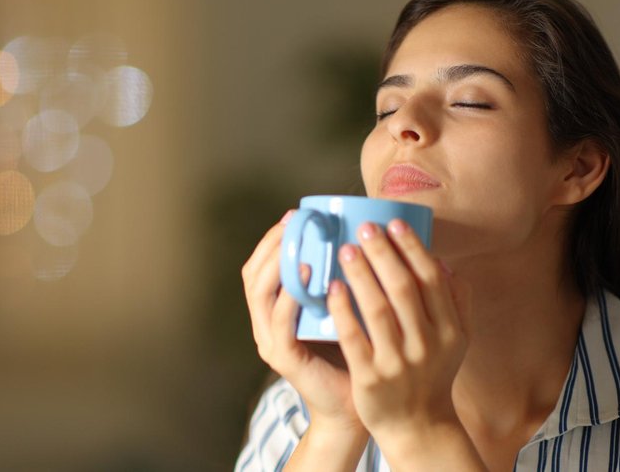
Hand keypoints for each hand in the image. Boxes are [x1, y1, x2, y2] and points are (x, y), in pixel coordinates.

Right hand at [241, 210, 365, 439]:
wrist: (356, 406)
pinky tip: (304, 274)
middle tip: (294, 221)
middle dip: (272, 243)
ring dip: (276, 263)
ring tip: (296, 240)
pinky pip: (280, 321)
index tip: (297, 213)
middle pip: (254, 274)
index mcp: (279, 309)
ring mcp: (270, 341)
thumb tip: (365, 235)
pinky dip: (290, 295)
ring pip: (259, 293)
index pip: (264, 265)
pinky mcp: (283, 357)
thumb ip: (346, 278)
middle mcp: (267, 323)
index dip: (275, 238)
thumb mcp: (348, 306)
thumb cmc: (357, 351)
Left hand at [327, 218, 473, 455]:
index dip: (412, 247)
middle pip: (404, 288)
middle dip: (383, 252)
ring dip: (361, 274)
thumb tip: (443, 262)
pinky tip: (332, 287)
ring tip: (345, 249)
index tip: (394, 223)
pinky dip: (342, 310)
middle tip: (364, 228)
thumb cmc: (433, 373)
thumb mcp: (457, 340)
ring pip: (377, 308)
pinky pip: (353, 337)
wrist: (417, 424)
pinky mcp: (370, 378)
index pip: (432, 278)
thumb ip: (457, 301)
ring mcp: (398, 363)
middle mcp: (427, 345)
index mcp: (451, 330)